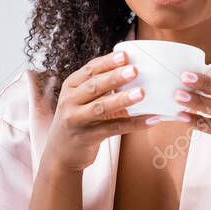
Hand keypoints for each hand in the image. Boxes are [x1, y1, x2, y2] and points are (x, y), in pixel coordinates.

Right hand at [42, 50, 156, 172]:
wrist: (60, 154)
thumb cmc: (77, 121)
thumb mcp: (79, 100)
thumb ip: (98, 87)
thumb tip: (131, 70)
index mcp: (70, 87)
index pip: (89, 70)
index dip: (107, 62)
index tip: (125, 55)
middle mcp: (70, 102)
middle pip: (94, 86)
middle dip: (114, 77)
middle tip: (134, 70)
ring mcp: (77, 120)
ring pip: (101, 107)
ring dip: (122, 99)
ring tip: (141, 93)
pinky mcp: (87, 137)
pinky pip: (113, 129)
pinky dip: (134, 124)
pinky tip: (150, 120)